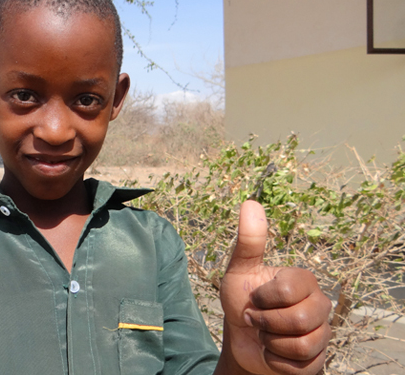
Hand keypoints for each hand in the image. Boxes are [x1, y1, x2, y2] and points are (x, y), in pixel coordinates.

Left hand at [219, 200, 331, 374]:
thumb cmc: (241, 301)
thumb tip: (251, 203)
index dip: (263, 298)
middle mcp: (319, 304)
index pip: (289, 289)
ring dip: (271, 342)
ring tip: (265, 334)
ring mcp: (322, 333)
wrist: (240, 340)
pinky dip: (276, 361)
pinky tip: (272, 352)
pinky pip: (300, 365)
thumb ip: (248, 241)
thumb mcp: (239, 270)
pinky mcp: (317, 360)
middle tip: (255, 318)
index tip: (254, 298)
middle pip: (300, 320)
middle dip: (265, 322)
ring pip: (301, 344)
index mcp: (303, 280)